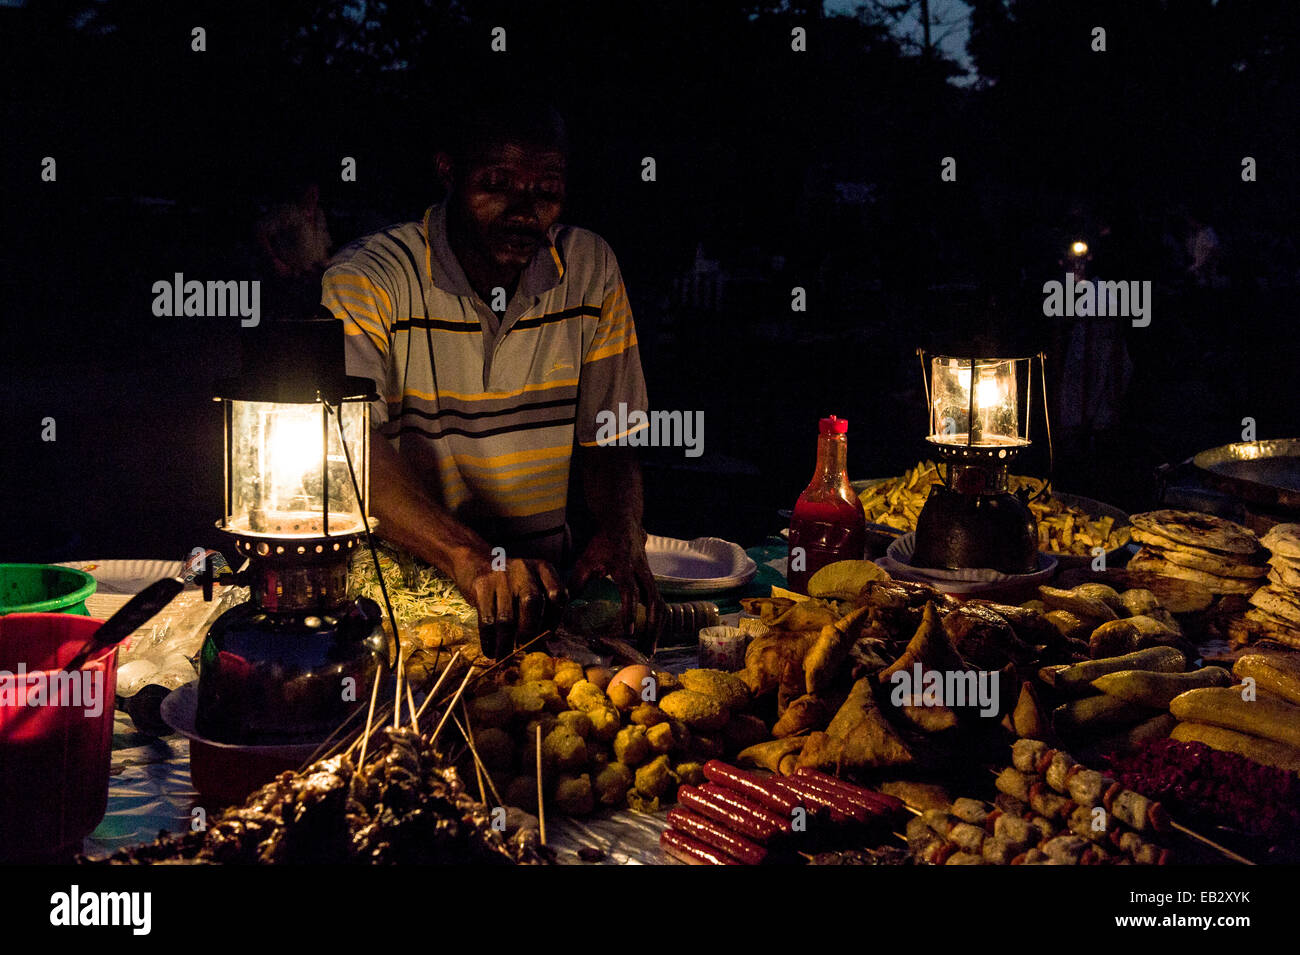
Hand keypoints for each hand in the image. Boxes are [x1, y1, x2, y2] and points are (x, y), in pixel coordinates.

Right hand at [452, 552, 565, 657]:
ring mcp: (501, 576)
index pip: (557, 595)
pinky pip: (487, 620)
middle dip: (529, 633)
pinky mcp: (481, 585)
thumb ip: (541, 612)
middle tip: (525, 651)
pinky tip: (490, 650)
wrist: (475, 560)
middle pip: (532, 604)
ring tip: (504, 658)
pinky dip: (489, 640)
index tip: (547, 637)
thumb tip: (546, 650)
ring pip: (507, 618)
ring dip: (506, 644)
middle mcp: (524, 569)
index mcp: (542, 568)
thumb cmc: (509, 584)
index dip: (555, 620)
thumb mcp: (530, 586)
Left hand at [569, 525, 664, 645]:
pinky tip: (652, 635)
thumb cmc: (602, 543)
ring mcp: (649, 577)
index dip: (630, 611)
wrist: (623, 523)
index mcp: (624, 566)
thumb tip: (564, 605)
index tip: (630, 632)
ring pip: (661, 605)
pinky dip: (657, 621)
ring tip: (649, 648)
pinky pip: (660, 603)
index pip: (630, 591)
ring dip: (657, 628)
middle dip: (651, 627)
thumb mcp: (586, 560)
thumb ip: (576, 582)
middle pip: (654, 602)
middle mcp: (641, 572)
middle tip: (645, 650)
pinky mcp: (652, 581)